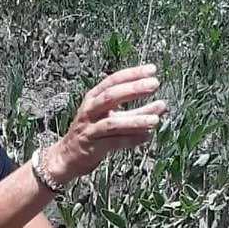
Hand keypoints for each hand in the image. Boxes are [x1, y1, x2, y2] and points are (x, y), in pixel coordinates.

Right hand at [46, 63, 166, 182]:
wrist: (67, 157)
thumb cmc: (92, 134)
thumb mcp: (112, 118)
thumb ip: (135, 112)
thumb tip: (161, 106)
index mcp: (93, 98)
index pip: (113, 80)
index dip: (132, 74)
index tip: (152, 70)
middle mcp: (90, 111)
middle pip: (111, 96)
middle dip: (133, 89)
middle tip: (154, 84)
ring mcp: (90, 129)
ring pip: (113, 122)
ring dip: (135, 120)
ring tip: (155, 119)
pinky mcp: (92, 147)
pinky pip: (114, 142)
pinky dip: (131, 140)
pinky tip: (146, 136)